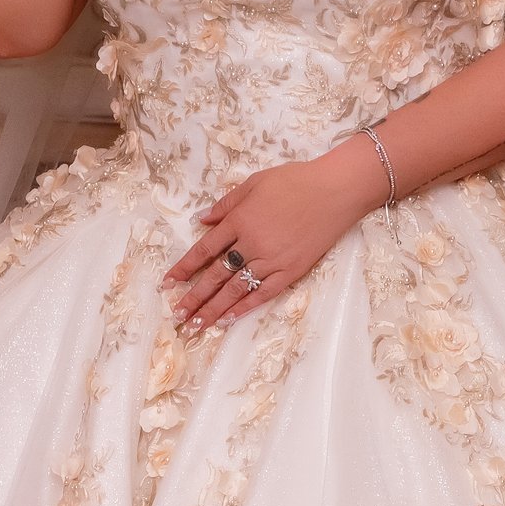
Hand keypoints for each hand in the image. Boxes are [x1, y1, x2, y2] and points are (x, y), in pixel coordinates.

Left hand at [164, 140, 384, 330]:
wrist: (336, 190)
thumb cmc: (296, 180)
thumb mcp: (255, 182)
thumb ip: (226, 203)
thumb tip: (201, 220)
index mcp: (240, 219)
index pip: (204, 249)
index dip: (185, 267)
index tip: (168, 283)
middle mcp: (251, 243)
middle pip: (216, 275)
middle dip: (194, 297)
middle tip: (177, 315)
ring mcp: (272, 260)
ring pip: (236, 289)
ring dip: (213, 309)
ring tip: (196, 325)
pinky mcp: (291, 271)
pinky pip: (263, 293)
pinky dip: (244, 307)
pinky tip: (228, 319)